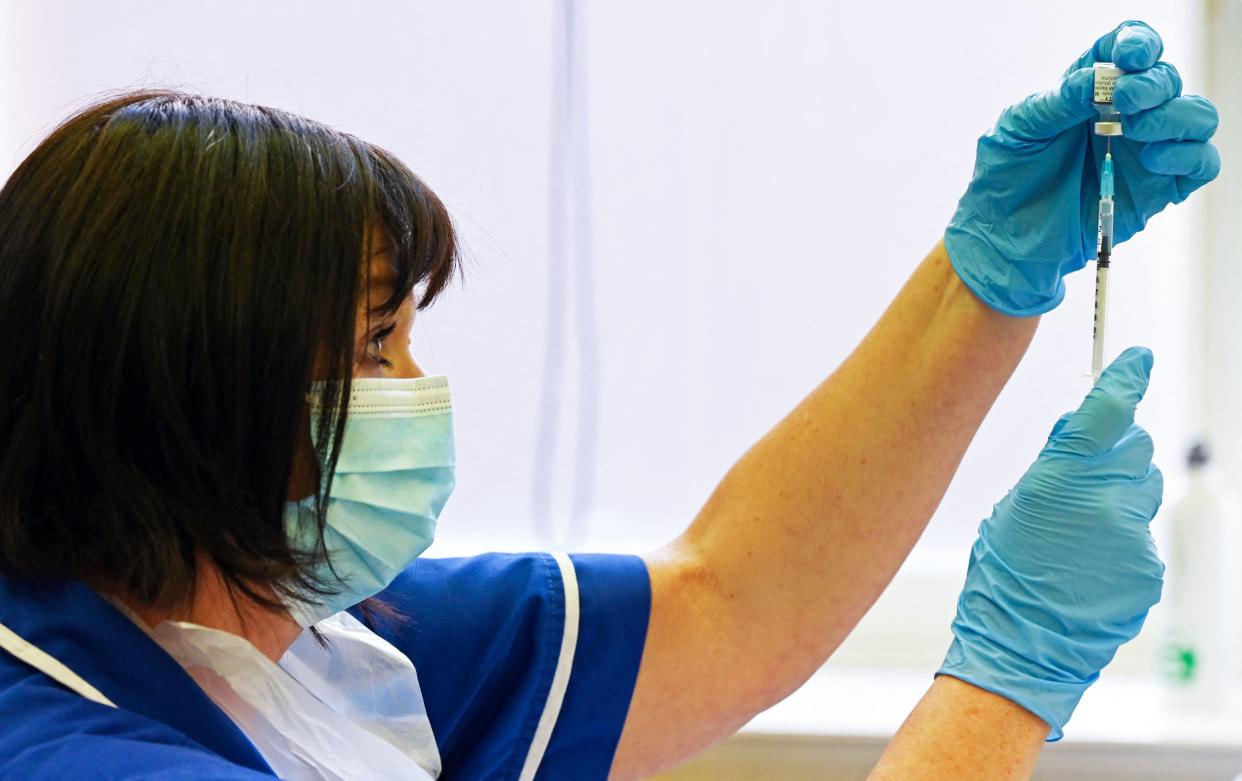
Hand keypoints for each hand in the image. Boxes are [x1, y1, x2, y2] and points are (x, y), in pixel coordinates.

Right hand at [938, 347, 1163, 738]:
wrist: (1022, 644)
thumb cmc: (1003, 576)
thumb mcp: (1012, 507)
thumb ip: (1053, 468)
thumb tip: (1078, 435)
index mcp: (1062, 478)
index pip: (1107, 411)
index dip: (1126, 380)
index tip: (1138, 361)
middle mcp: (1106, 501)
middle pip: (1134, 449)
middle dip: (1115, 454)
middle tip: (1083, 479)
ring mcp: (1133, 537)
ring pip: (1141, 493)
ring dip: (1119, 500)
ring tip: (1081, 536)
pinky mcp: (1148, 567)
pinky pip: (1141, 537)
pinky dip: (1120, 543)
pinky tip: (1090, 567)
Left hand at [946, 21, 1219, 315]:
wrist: (1003, 239)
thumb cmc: (1005, 178)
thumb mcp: (1017, 130)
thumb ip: (1056, 101)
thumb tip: (1098, 78)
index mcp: (1092, 90)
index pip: (1132, 48)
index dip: (1139, 42)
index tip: (1128, 56)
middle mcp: (1126, 115)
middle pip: (1167, 79)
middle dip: (1152, 84)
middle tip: (1124, 101)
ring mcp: (1146, 151)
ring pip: (1196, 116)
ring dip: (1176, 115)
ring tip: (1136, 131)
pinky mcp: (1158, 190)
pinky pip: (1201, 163)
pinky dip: (1189, 154)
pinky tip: (1153, 159)